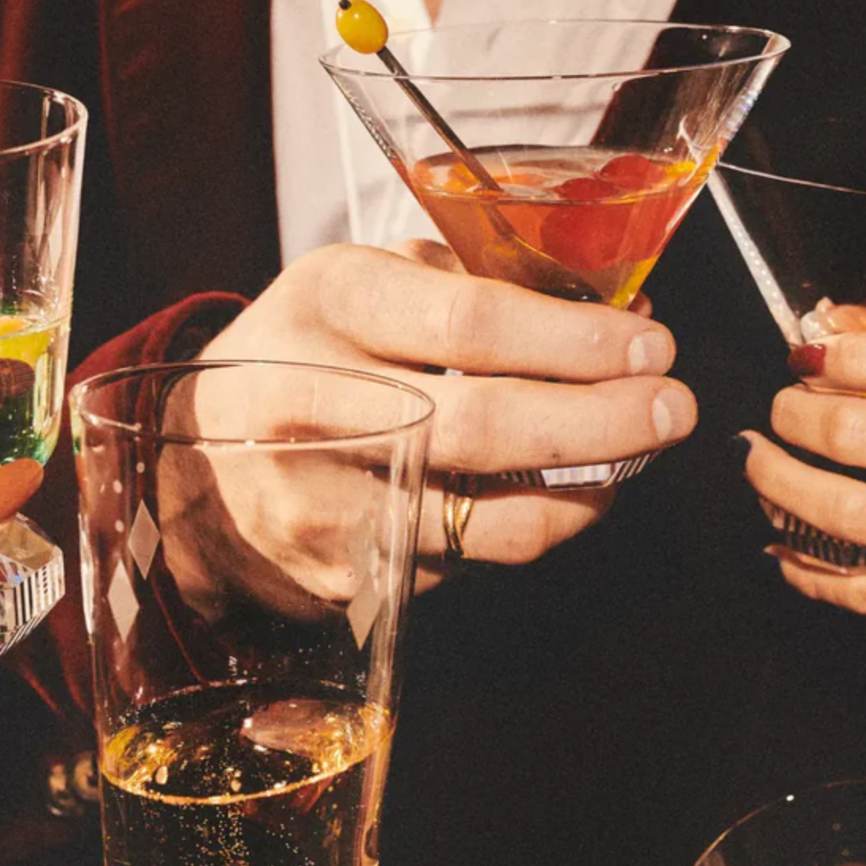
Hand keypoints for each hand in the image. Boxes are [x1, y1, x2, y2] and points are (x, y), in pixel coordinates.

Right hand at [204, 241, 694, 587]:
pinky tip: (567, 496)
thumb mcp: (358, 288)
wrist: (194, 467)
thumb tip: (609, 312)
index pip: (467, 324)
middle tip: (671, 408)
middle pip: (486, 426)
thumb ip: (466, 288)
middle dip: (600, 421)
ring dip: (585, 494)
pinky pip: (472, 563)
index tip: (648, 344)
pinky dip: (535, 531)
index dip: (573, 341)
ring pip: (490, 521)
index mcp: (327, 304)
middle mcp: (315, 404)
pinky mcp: (348, 577)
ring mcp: (328, 503)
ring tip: (634, 458)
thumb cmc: (304, 356)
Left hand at [743, 328, 865, 826]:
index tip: (807, 352)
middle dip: (795, 418)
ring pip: (847, 512)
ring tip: (759, 469)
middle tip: (776, 414)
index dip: (853, 352)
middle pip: (865, 433)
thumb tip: (841, 325)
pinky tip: (786, 550)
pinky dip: (808, 568)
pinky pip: (862, 586)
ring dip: (779, 489)